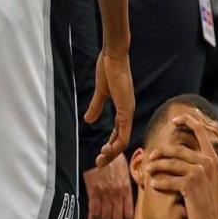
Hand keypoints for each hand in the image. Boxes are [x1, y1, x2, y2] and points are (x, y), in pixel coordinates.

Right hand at [83, 153, 133, 218]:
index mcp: (126, 190)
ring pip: (105, 218)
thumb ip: (129, 187)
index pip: (129, 214)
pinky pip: (94, 212)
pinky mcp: (93, 192)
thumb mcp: (126, 172)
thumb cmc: (112, 161)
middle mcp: (117, 194)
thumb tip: (130, 200)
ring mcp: (105, 194)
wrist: (97, 150)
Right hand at [84, 50, 134, 167]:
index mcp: (124, 110)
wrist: (113, 55)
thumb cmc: (108, 68)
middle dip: (111, 154)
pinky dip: (116, 144)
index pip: (119, 134)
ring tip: (101, 160)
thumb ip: (96, 106)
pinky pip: (123, 133)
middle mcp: (128, 113)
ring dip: (113, 152)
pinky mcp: (126, 109)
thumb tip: (88, 120)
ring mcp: (129, 111)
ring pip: (123, 140)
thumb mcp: (100, 91)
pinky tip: (106, 150)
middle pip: (122, 140)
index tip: (100, 155)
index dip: (110, 146)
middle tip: (100, 164)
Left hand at [146, 115, 217, 218]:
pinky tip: (152, 184)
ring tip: (148, 170)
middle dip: (161, 152)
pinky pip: (168, 179)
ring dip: (156, 166)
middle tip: (150, 157)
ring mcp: (199, 173)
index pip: (201, 132)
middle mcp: (207, 162)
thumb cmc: (216, 209)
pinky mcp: (189, 185)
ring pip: (170, 163)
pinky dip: (159, 182)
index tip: (174, 120)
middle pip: (178, 148)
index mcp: (214, 159)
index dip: (188, 121)